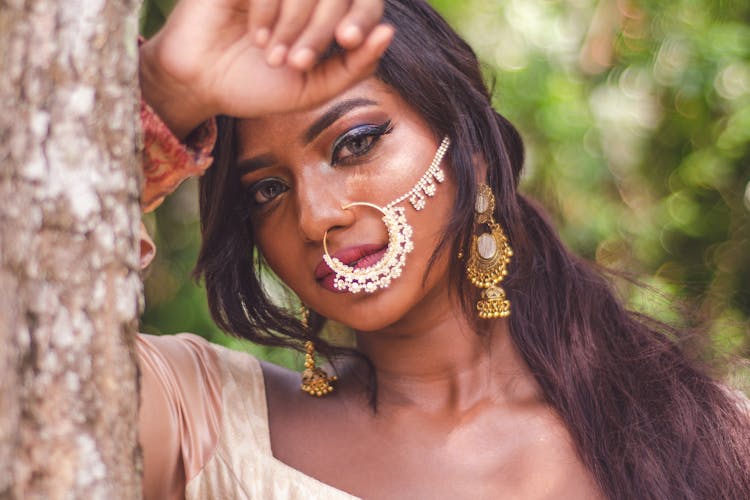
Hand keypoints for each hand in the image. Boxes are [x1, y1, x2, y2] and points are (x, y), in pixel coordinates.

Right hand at [140, 0, 392, 138]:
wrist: (204, 84)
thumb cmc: (259, 85)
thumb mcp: (315, 87)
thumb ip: (356, 66)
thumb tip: (388, 32)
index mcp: (329, 13)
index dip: (365, 14)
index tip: (348, 40)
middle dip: (323, 28)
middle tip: (299, 62)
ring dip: (296, 23)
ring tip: (274, 55)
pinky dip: (270, 10)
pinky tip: (258, 36)